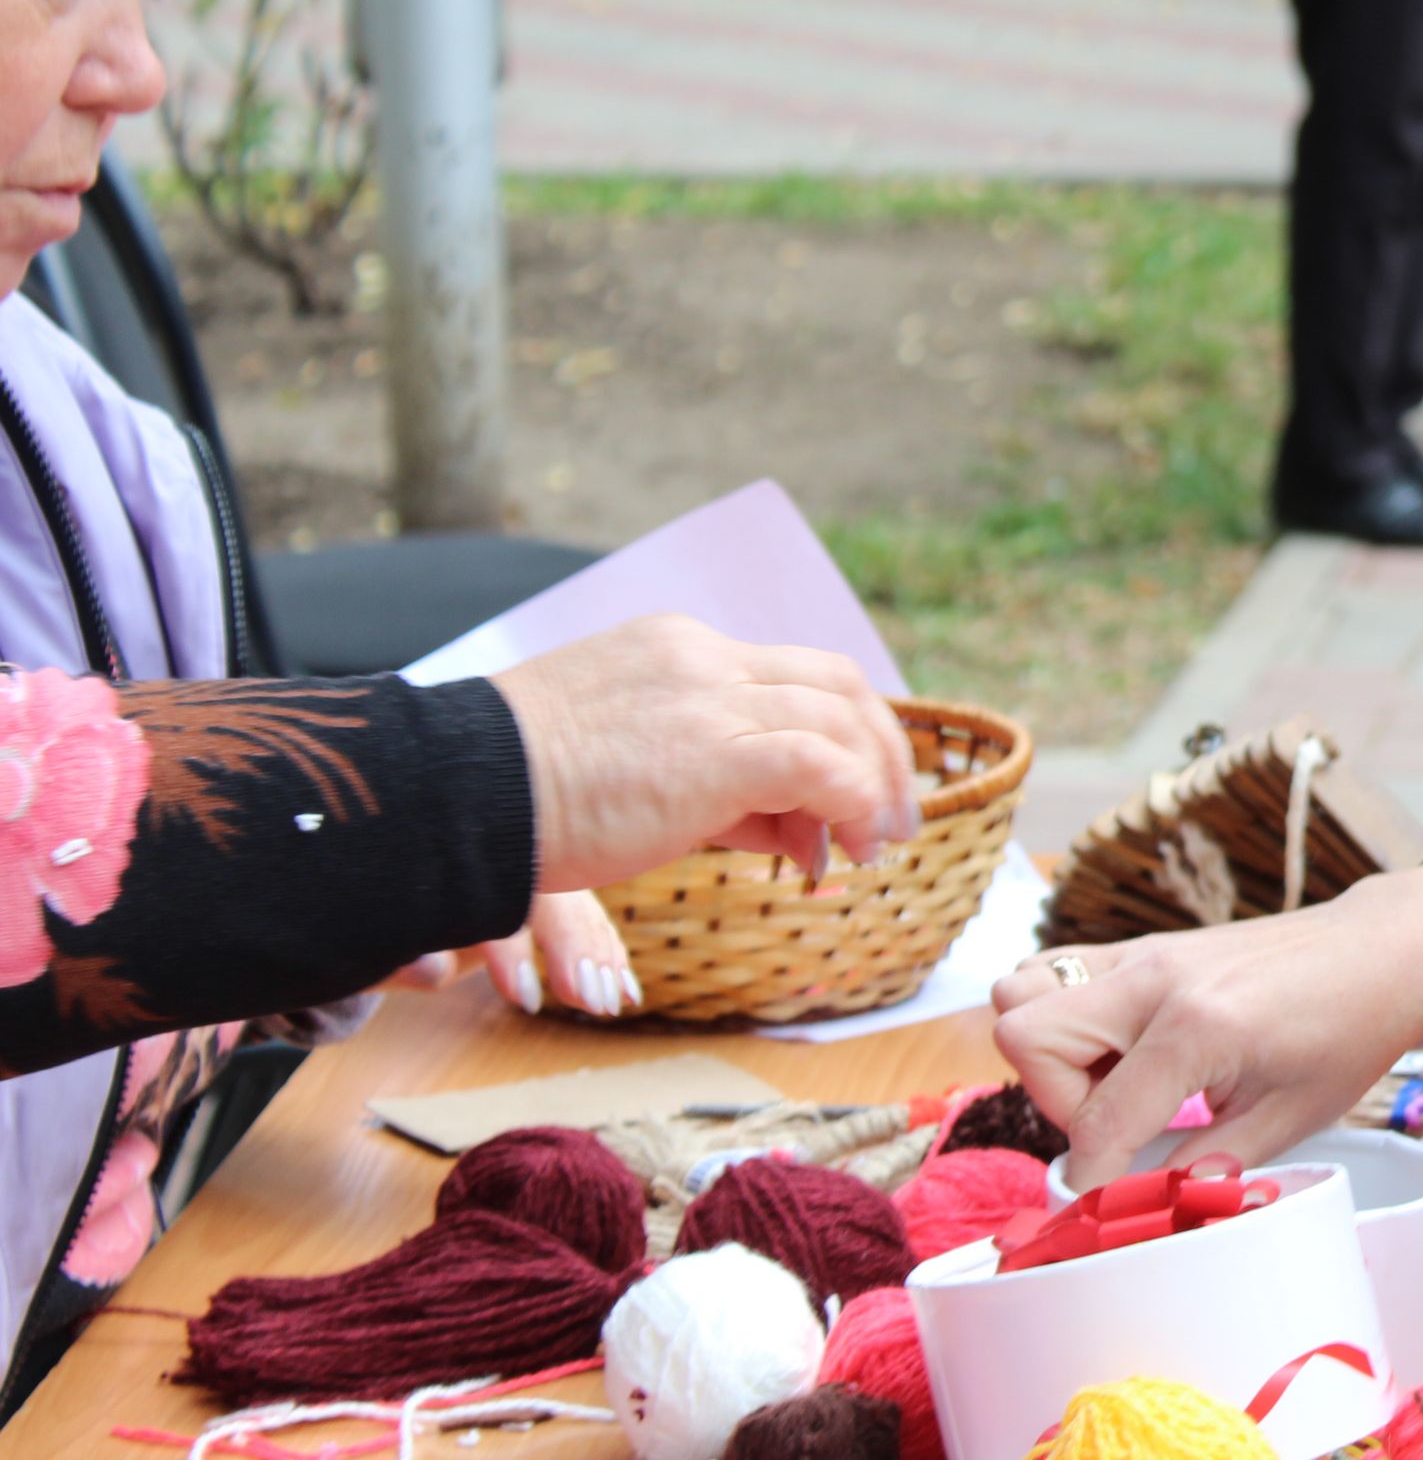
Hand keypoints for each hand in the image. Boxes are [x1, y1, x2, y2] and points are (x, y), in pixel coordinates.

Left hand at [387, 890, 641, 1014]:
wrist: (392, 886)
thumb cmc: (376, 925)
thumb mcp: (374, 950)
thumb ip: (401, 960)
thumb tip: (429, 969)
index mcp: (460, 872)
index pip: (496, 905)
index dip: (513, 954)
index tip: (528, 1001)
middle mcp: (506, 863)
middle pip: (554, 898)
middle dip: (578, 949)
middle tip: (594, 1001)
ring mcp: (537, 876)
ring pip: (580, 908)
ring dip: (602, 957)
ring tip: (614, 1003)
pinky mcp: (552, 898)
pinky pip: (590, 921)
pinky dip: (610, 955)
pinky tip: (628, 992)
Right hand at [493, 615, 917, 894]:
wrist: (456, 799)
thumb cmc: (522, 802)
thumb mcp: (631, 773)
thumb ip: (720, 789)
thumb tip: (799, 830)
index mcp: (677, 648)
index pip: (787, 676)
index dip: (833, 736)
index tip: (843, 799)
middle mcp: (702, 656)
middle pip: (835, 683)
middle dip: (877, 750)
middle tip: (890, 819)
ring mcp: (710, 695)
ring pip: (839, 719)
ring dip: (873, 787)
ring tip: (873, 848)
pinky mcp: (716, 750)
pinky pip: (821, 766)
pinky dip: (853, 804)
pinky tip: (847, 851)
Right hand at [990, 858, 1422, 1188]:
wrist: (1380, 948)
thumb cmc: (1348, 1029)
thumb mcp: (1288, 1119)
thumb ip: (1205, 1168)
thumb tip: (1143, 1208)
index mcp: (1196, 1028)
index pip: (1097, 1119)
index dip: (1093, 1178)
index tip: (1110, 1202)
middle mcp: (1154, 980)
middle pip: (1023, 1033)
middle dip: (1055, 1101)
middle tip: (1120, 1123)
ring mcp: (1143, 953)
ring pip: (1022, 989)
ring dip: (1051, 1052)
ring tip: (1116, 1081)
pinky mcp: (1143, 946)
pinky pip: (1057, 971)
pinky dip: (1065, 1016)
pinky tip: (1125, 1051)